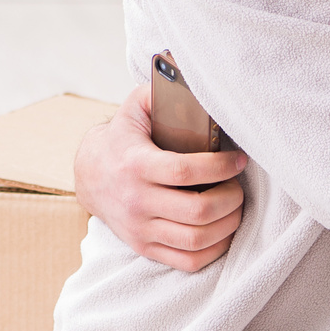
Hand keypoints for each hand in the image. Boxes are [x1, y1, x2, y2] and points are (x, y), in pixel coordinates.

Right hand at [72, 83, 246, 273]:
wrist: (90, 176)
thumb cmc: (125, 138)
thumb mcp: (136, 108)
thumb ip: (162, 88)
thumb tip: (189, 68)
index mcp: (136, 165)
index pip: (186, 172)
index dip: (220, 167)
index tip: (239, 159)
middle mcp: (137, 201)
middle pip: (199, 211)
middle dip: (232, 198)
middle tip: (239, 186)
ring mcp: (141, 229)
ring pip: (198, 239)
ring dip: (229, 224)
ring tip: (234, 206)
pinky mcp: (145, 248)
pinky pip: (189, 261)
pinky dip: (215, 250)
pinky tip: (222, 229)